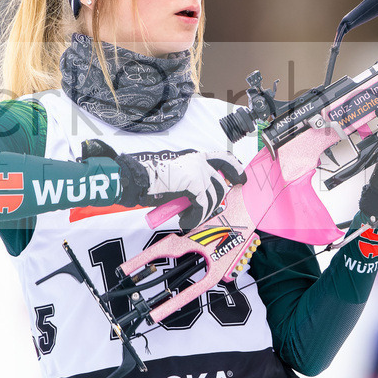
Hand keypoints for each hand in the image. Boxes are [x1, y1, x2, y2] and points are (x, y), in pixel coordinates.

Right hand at [82, 139, 245, 230]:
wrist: (135, 179)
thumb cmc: (149, 180)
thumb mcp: (176, 180)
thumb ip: (191, 184)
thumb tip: (201, 199)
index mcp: (195, 157)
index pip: (223, 159)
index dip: (235, 169)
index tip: (241, 179)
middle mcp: (199, 161)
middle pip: (220, 185)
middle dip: (215, 202)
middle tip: (201, 212)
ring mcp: (198, 172)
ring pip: (213, 197)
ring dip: (202, 212)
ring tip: (186, 217)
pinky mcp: (194, 184)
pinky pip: (202, 206)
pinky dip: (195, 217)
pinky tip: (185, 220)